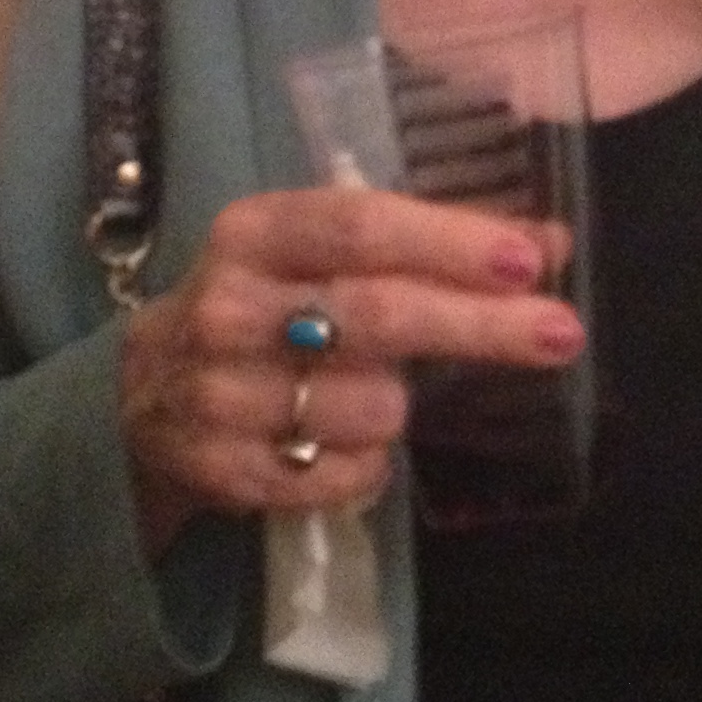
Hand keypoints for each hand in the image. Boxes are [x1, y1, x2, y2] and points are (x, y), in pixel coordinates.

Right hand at [116, 185, 581, 556]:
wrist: (140, 401)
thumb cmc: (257, 309)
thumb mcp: (312, 255)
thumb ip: (420, 245)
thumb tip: (547, 243)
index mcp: (252, 233)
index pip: (360, 226)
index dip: (448, 241)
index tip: (529, 257)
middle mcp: (230, 308)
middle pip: (377, 315)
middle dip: (479, 326)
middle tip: (562, 333)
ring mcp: (221, 396)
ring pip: (373, 409)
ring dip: (400, 407)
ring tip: (373, 395)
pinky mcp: (227, 473)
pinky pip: (348, 476)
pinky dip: (368, 464)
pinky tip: (339, 443)